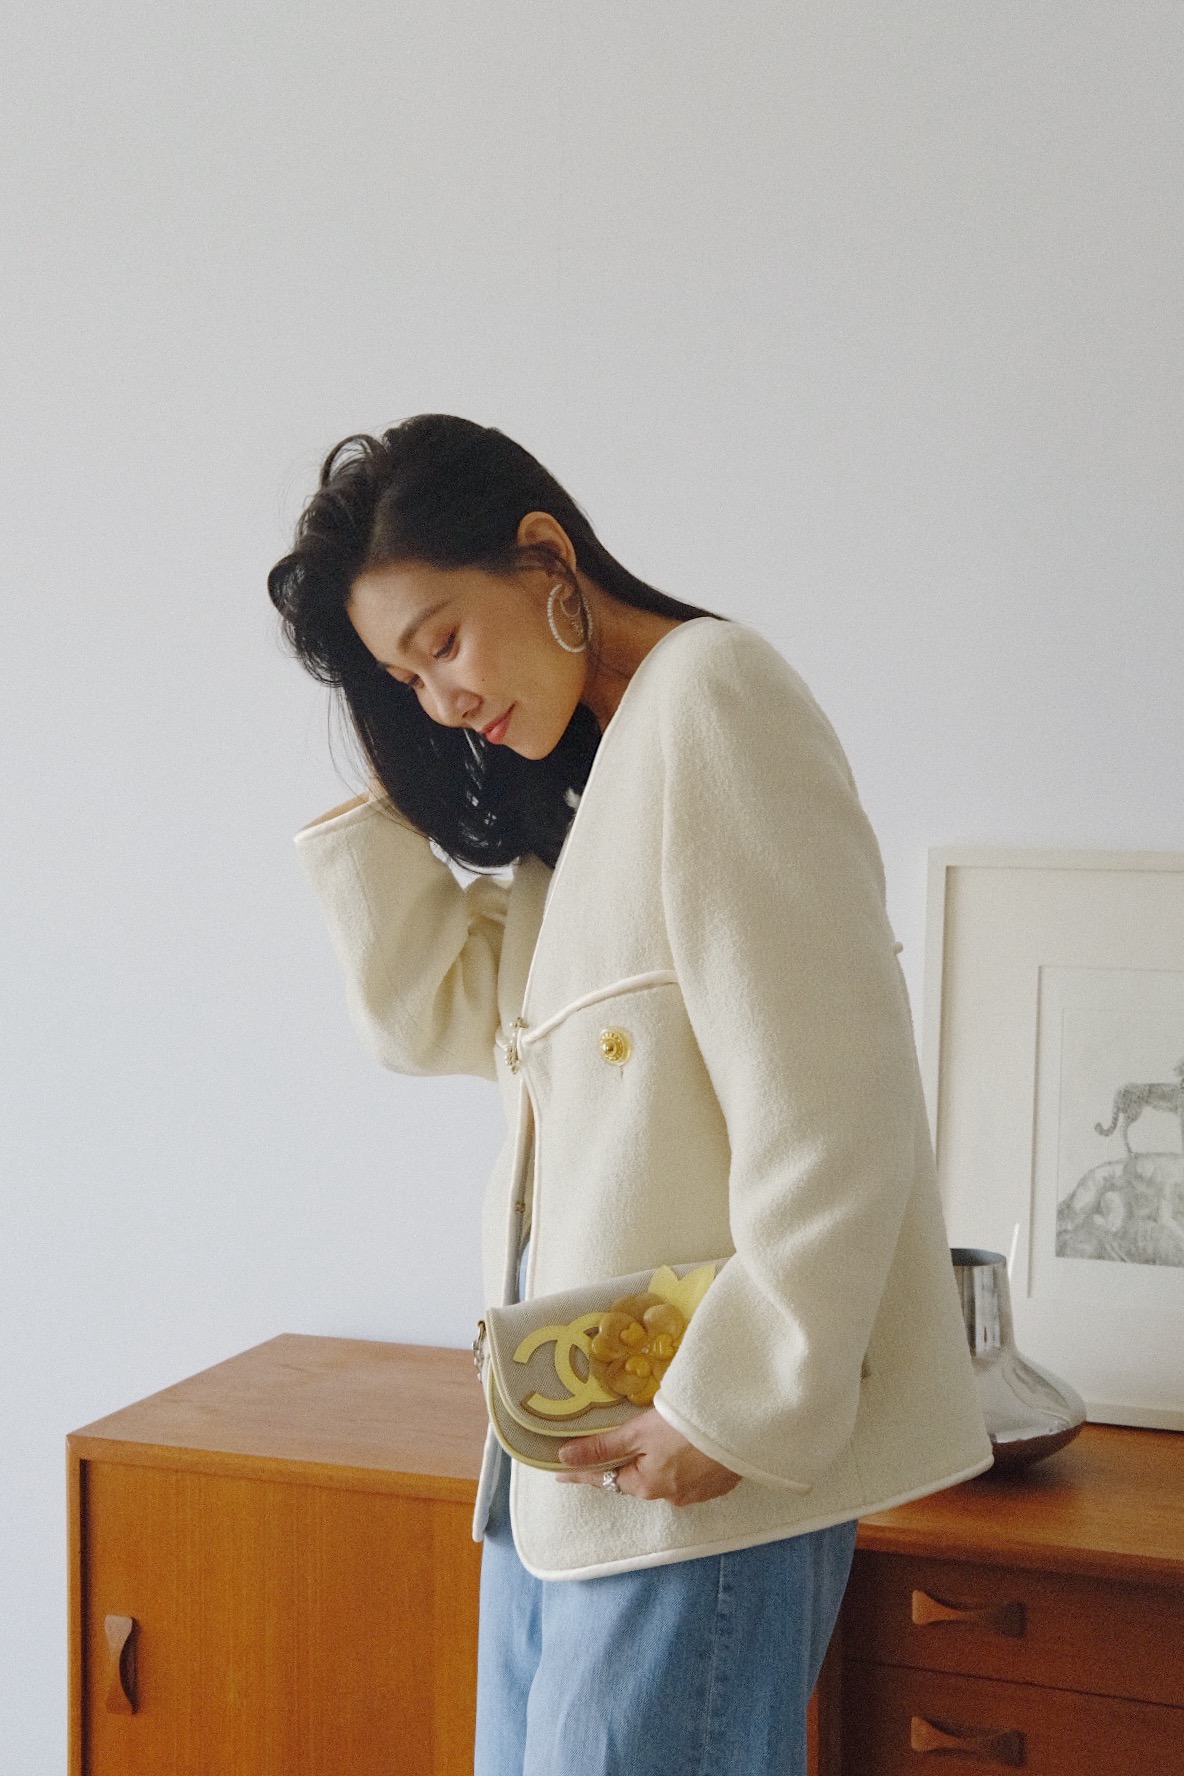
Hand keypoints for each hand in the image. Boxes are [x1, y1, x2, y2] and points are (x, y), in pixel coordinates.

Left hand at [555, 1409, 741, 1505]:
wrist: (743, 1427)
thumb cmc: (687, 1427)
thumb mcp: (639, 1432)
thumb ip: (602, 1447)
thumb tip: (563, 1459)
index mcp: (646, 1485)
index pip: (604, 1479)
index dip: (581, 1473)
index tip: (559, 1472)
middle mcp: (669, 1495)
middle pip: (635, 1478)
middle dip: (623, 1464)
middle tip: (609, 1446)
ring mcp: (697, 1492)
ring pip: (664, 1477)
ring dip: (655, 1462)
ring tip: (653, 1441)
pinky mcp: (718, 1482)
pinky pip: (689, 1475)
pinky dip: (681, 1462)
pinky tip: (686, 1446)